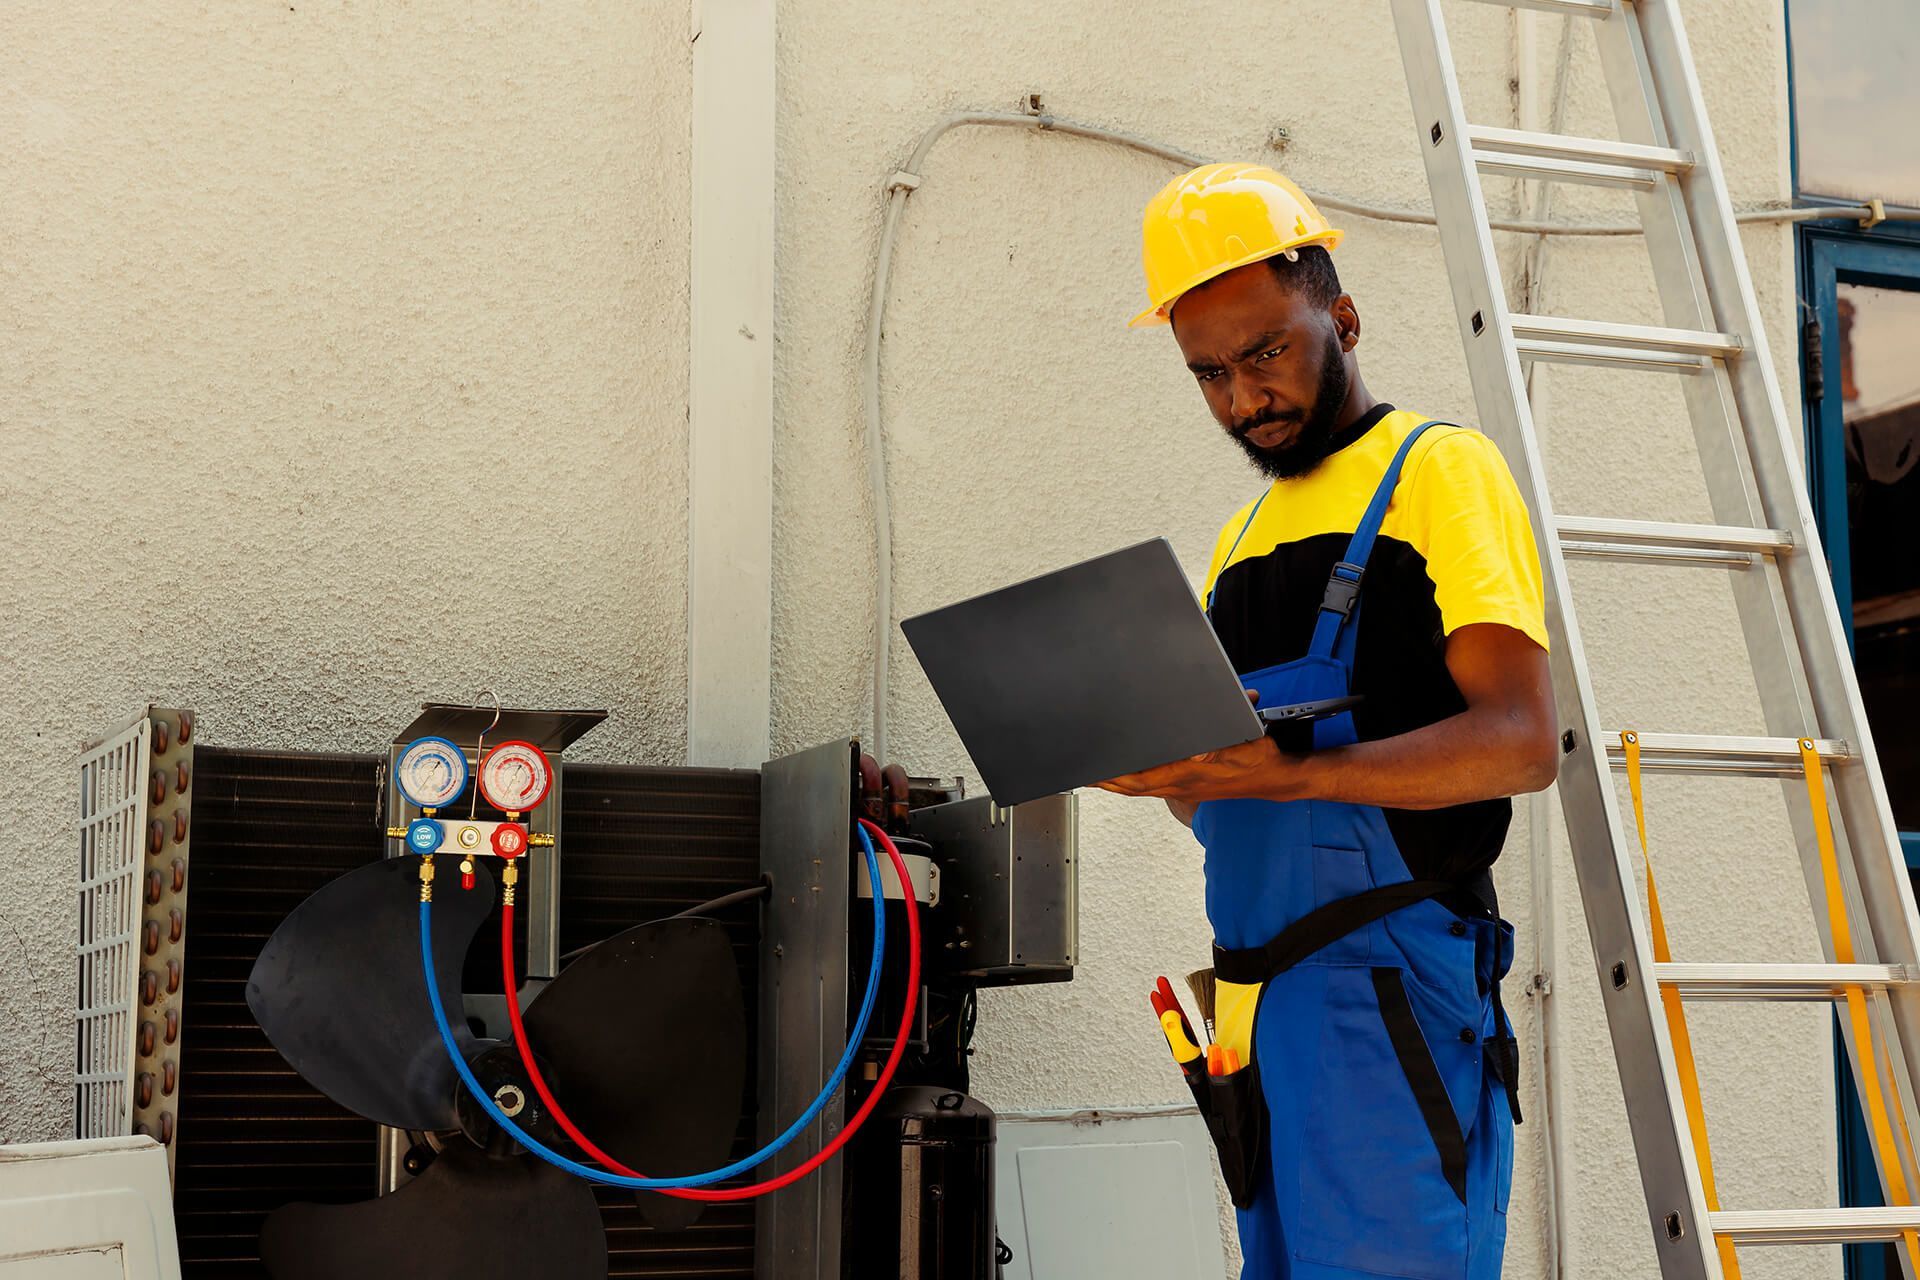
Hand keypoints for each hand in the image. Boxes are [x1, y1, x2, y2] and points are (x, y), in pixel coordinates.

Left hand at [1096, 732, 1303, 803]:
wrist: (1278, 776)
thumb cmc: (1260, 758)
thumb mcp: (1242, 745)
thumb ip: (1215, 748)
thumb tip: (1193, 751)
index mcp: (1188, 774)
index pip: (1141, 778)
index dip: (1113, 777)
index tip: (1092, 772)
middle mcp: (1182, 785)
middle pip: (1133, 786)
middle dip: (1105, 780)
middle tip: (1080, 772)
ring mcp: (1185, 788)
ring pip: (1141, 787)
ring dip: (1117, 782)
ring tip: (1094, 775)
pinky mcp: (1191, 786)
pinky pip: (1154, 786)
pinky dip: (1134, 781)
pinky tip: (1126, 774)